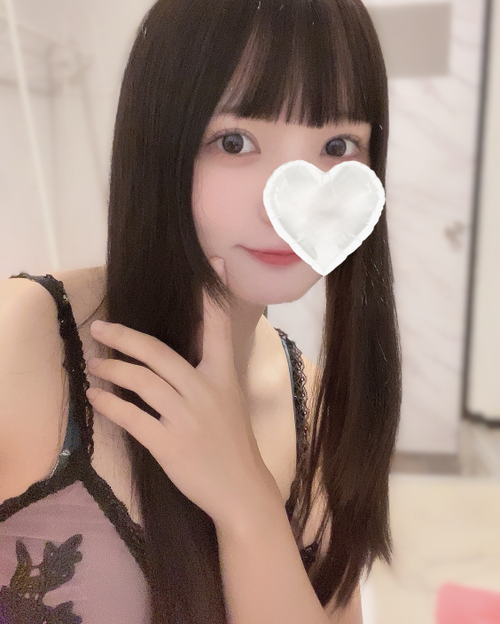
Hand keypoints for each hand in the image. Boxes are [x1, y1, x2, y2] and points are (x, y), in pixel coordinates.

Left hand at [85, 257, 279, 527]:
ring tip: (93, 364)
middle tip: (99, 327)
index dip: (211, 298)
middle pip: (157, 353)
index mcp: (224, 376)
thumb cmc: (233, 443)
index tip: (212, 264)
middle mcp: (205, 390)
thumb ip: (209, 375)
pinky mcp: (168, 444)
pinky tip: (96, 396)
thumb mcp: (230, 400)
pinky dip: (109, 404)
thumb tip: (178, 356)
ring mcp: (185, 417)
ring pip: (140, 381)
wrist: (240, 488)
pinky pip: (131, 417)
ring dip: (111, 369)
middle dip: (124, 337)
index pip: (218, 329)